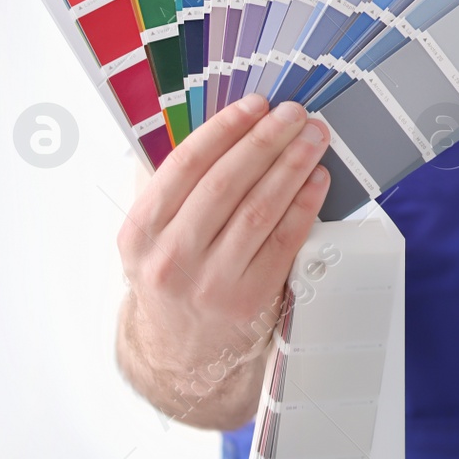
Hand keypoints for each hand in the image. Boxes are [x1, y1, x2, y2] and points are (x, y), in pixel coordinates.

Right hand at [114, 94, 329, 426]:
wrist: (182, 353)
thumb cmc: (173, 276)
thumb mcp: (151, 237)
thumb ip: (169, 186)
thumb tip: (211, 124)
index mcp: (140, 233)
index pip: (184, 167)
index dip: (223, 130)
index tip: (254, 104)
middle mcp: (171, 258)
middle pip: (226, 185)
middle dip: (265, 141)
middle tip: (294, 113)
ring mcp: (211, 282)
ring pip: (259, 210)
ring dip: (292, 166)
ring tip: (313, 137)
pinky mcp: (249, 299)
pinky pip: (284, 240)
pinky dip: (304, 204)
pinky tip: (318, 179)